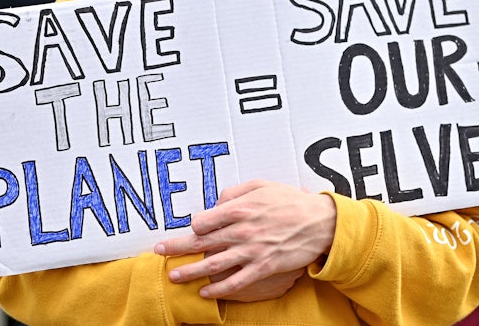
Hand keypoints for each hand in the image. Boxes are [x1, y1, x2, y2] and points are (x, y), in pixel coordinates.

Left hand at [154, 180, 335, 299]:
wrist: (320, 222)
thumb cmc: (290, 201)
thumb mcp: (261, 185)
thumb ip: (235, 192)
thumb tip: (216, 203)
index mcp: (239, 209)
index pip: (204, 220)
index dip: (194, 226)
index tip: (190, 229)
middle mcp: (242, 230)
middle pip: (202, 242)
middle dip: (177, 248)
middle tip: (158, 251)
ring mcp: (252, 251)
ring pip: (214, 264)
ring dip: (191, 271)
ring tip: (174, 276)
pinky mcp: (263, 267)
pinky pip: (236, 281)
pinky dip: (219, 289)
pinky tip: (205, 292)